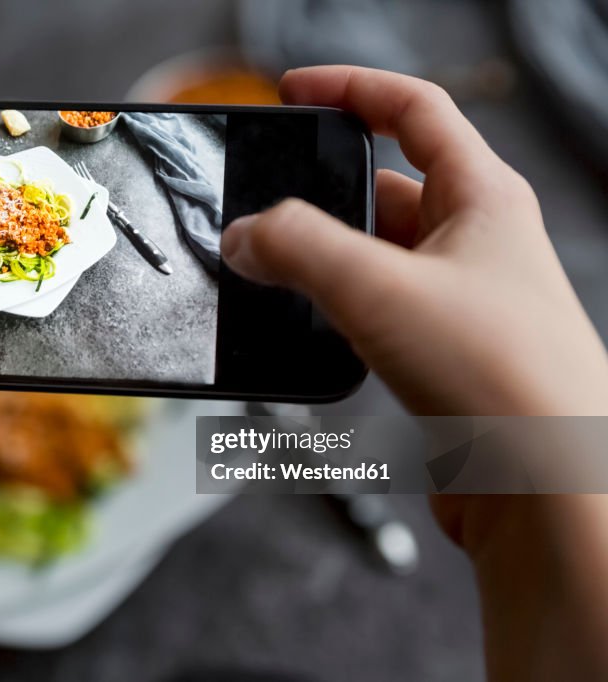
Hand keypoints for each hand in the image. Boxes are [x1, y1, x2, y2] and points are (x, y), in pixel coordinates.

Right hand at [223, 65, 607, 418]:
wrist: (543, 485)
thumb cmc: (501, 377)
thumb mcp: (380, 288)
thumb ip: (298, 249)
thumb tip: (246, 235)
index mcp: (481, 197)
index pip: (413, 110)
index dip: (349, 88)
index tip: (293, 92)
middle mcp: (474, 242)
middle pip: (382, 189)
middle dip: (320, 197)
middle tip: (265, 212)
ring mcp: (457, 300)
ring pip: (372, 256)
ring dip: (322, 263)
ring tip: (277, 277)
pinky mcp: (438, 353)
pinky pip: (372, 310)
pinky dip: (334, 311)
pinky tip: (308, 330)